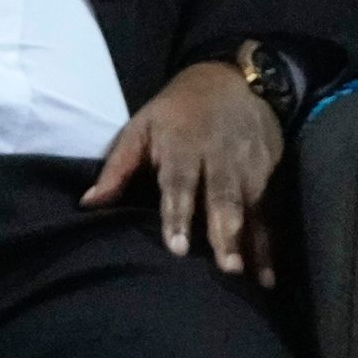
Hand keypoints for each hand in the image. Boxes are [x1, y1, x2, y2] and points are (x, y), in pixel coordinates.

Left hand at [83, 58, 285, 283]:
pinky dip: (269, 246)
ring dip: (249, 243)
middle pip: (223, 197)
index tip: (178, 248)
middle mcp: (219, 157)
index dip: (180, 214)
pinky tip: (267, 277)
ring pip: (250, 208)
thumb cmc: (178, 110)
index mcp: (184, 145)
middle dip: (224, 232)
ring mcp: (248, 166)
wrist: (235, 79)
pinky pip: (268, 214)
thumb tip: (89, 203)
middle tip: (225, 267)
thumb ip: (118, 167)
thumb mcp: (142, 125)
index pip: (181, 183)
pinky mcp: (268, 175)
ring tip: (244, 275)